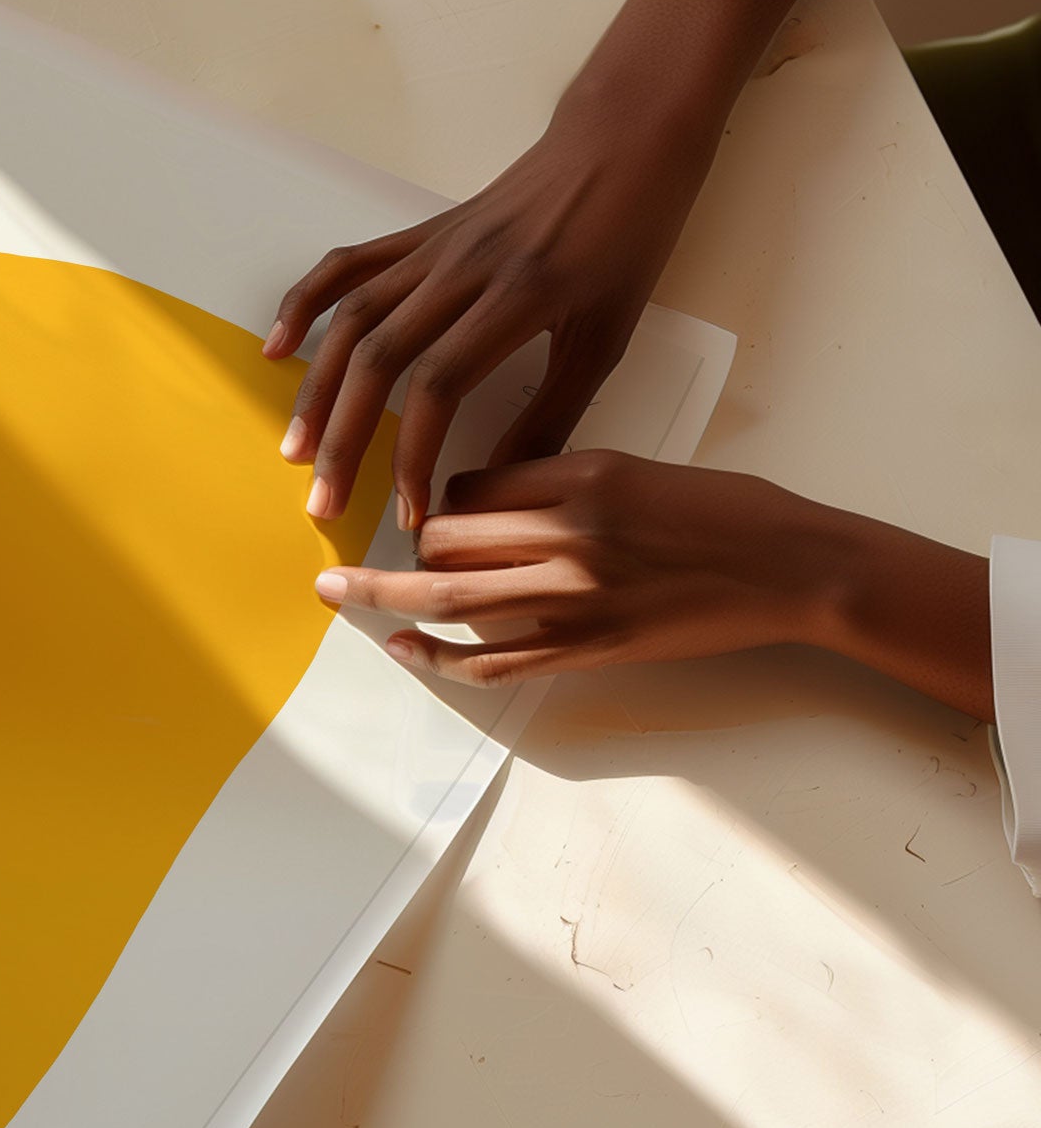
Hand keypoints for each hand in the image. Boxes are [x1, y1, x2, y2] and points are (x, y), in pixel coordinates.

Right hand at [263, 100, 710, 526]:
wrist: (621, 141)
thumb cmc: (627, 238)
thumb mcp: (607, 335)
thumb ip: (553, 412)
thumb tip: (501, 481)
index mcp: (518, 296)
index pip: (439, 385)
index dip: (414, 455)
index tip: (410, 513)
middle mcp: (462, 269)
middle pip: (380, 359)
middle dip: (345, 439)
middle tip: (325, 501)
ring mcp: (433, 247)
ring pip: (353, 320)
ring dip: (316, 390)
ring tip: (296, 448)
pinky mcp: (420, 233)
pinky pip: (349, 267)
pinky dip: (305, 305)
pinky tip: (278, 348)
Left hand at [313, 452, 993, 719]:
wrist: (793, 568)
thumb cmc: (725, 510)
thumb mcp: (634, 467)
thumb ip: (559, 480)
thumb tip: (485, 500)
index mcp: (581, 474)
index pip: (471, 481)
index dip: (444, 495)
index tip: (439, 506)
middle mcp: (568, 534)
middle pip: (446, 536)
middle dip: (408, 546)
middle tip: (373, 552)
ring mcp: (575, 598)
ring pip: (451, 597)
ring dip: (384, 596)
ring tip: (335, 594)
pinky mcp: (588, 649)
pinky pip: (493, 660)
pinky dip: (437, 655)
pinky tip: (402, 647)